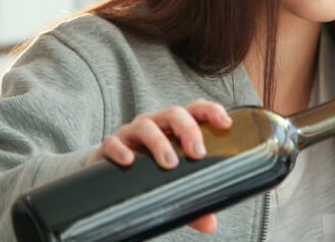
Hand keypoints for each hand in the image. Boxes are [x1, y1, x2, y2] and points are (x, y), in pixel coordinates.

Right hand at [85, 98, 232, 233]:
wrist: (109, 178)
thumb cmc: (148, 173)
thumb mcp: (172, 184)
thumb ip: (191, 200)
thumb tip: (210, 224)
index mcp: (174, 128)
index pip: (195, 110)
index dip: (211, 111)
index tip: (225, 123)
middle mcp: (155, 125)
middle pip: (174, 113)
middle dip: (188, 130)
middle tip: (198, 154)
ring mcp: (131, 133)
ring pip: (146, 126)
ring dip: (159, 142)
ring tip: (170, 163)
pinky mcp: (109, 146)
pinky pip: (113, 143)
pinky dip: (121, 150)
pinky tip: (129, 161)